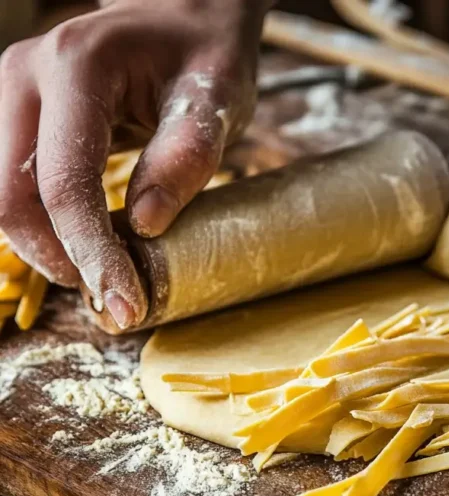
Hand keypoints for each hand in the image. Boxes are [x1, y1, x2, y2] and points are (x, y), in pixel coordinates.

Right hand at [0, 0, 269, 327]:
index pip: (65, 181)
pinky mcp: (17, 114)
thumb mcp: (218, 99)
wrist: (185, 14)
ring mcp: (11, 93)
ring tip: (108, 276)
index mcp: (75, 67)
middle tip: (117, 300)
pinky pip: (15, 184)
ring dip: (48, 246)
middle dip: (60, 258)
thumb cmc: (206, 53)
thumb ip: (185, 156)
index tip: (127, 305)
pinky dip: (46, 225)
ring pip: (3, 195)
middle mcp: (24, 75)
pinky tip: (90, 246)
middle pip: (10, 195)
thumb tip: (147, 225)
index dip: (91, 253)